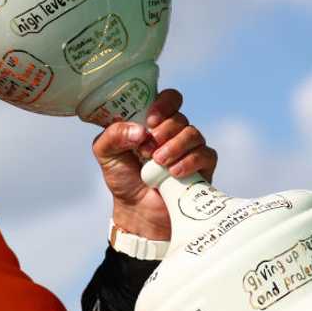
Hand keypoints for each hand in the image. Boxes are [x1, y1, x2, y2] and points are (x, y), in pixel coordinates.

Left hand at [91, 88, 216, 240]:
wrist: (137, 211)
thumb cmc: (122, 178)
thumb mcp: (105, 153)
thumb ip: (113, 135)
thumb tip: (140, 130)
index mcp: (152, 122)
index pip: (168, 99)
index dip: (164, 103)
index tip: (151, 119)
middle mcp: (173, 132)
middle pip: (180, 116)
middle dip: (164, 130)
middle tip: (148, 148)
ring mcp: (189, 149)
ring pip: (193, 133)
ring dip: (175, 146)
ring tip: (158, 162)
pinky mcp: (202, 167)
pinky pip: (206, 154)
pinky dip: (190, 161)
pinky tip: (174, 172)